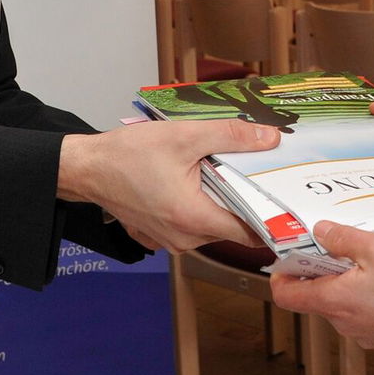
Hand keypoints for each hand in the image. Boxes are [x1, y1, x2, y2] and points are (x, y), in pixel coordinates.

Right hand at [57, 118, 278, 251]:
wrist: (87, 168)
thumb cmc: (127, 155)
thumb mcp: (185, 135)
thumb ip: (231, 136)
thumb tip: (269, 139)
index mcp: (194, 218)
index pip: (250, 231)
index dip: (272, 216)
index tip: (286, 199)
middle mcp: (184, 238)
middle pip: (233, 225)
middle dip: (246, 198)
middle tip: (259, 170)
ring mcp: (170, 239)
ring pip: (212, 223)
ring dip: (222, 199)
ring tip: (225, 168)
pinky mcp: (160, 233)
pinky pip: (192, 222)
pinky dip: (201, 203)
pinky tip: (199, 177)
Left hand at [270, 221, 373, 350]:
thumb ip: (341, 238)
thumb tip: (321, 232)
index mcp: (334, 301)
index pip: (287, 297)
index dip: (282, 276)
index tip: (288, 259)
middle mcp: (344, 322)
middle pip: (315, 297)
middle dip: (321, 272)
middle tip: (336, 249)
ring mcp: (362, 332)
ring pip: (339, 305)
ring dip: (344, 283)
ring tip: (366, 262)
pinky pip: (360, 313)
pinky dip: (362, 296)